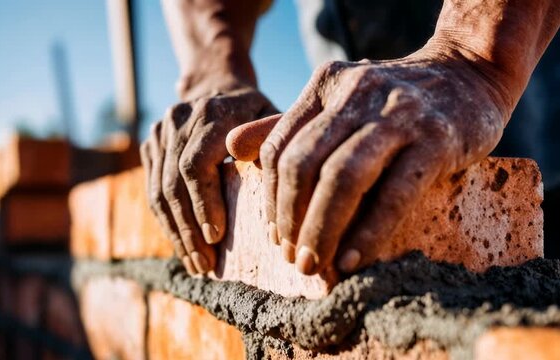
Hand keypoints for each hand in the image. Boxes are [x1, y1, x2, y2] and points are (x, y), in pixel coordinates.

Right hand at [141, 86, 275, 274]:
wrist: (216, 80)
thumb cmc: (256, 109)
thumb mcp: (273, 116)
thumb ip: (274, 146)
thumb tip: (281, 193)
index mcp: (213, 113)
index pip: (195, 165)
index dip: (204, 204)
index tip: (217, 238)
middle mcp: (179, 119)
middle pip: (174, 183)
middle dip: (189, 229)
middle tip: (206, 264)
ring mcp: (160, 131)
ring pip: (159, 191)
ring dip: (176, 232)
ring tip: (195, 263)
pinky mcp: (150, 144)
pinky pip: (152, 189)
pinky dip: (167, 221)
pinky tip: (182, 245)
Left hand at [227, 49, 507, 274]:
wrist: (468, 76)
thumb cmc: (395, 100)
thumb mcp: (338, 101)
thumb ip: (286, 125)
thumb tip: (232, 147)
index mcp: (325, 85)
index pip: (280, 147)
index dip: (270, 198)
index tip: (274, 235)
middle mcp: (357, 92)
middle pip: (303, 164)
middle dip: (290, 218)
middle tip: (292, 258)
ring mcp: (398, 113)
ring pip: (343, 178)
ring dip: (322, 229)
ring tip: (315, 264)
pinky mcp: (437, 138)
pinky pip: (393, 194)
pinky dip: (368, 232)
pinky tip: (353, 259)